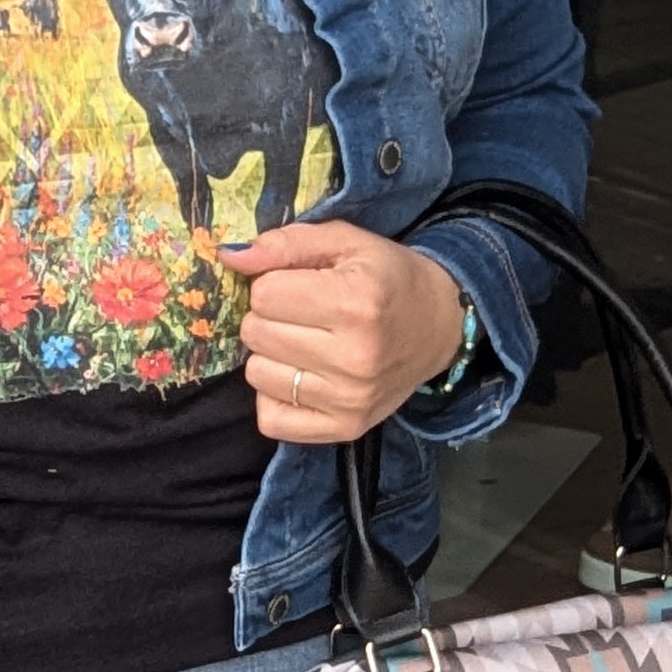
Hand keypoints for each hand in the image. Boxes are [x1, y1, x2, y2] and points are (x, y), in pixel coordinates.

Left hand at [224, 221, 465, 440]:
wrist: (440, 326)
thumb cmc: (387, 278)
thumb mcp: (346, 242)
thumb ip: (286, 243)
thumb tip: (230, 256)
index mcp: (355, 303)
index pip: (263, 295)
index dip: (274, 284)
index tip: (300, 286)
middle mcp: (354, 357)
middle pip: (256, 334)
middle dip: (270, 318)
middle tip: (304, 314)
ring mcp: (349, 399)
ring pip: (257, 375)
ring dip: (272, 356)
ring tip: (306, 343)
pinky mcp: (345, 428)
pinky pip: (271, 419)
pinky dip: (276, 396)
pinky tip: (302, 377)